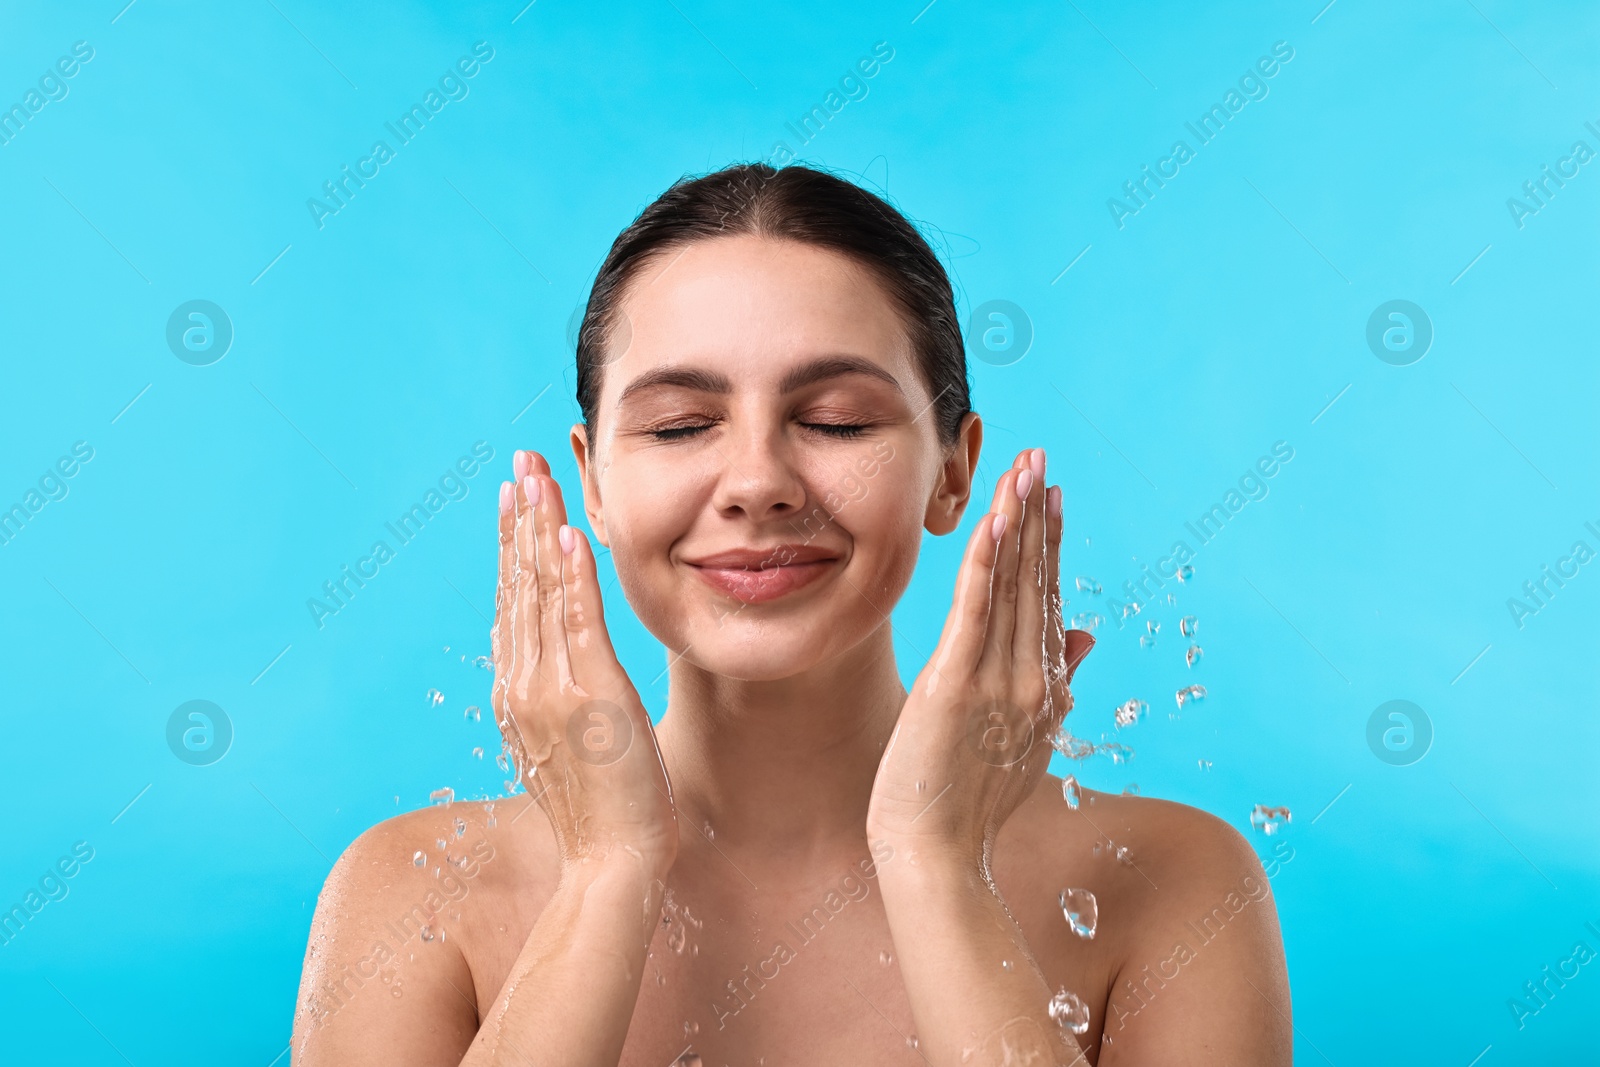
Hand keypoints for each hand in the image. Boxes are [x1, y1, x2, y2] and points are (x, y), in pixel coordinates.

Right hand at [492, 450, 677, 874]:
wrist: (611, 863)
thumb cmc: (603, 811)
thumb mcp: (571, 744)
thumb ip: (561, 701)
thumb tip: (563, 670)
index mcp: (519, 693)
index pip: (513, 603)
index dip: (513, 547)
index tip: (516, 499)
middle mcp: (523, 685)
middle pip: (518, 586)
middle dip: (519, 520)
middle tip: (520, 464)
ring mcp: (552, 689)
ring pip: (540, 593)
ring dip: (538, 529)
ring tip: (537, 477)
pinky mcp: (591, 696)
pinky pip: (577, 623)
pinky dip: (570, 575)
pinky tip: (568, 534)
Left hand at [866, 447, 1093, 864]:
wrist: (937, 856)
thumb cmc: (966, 803)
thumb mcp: (1026, 740)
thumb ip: (1059, 682)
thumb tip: (1086, 632)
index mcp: (1044, 688)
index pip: (1048, 600)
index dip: (1050, 545)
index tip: (1051, 496)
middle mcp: (1031, 678)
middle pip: (1037, 582)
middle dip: (1038, 516)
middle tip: (1041, 459)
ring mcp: (997, 681)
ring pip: (1012, 586)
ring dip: (1017, 523)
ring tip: (1024, 469)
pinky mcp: (956, 684)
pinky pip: (975, 612)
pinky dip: (988, 565)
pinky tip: (996, 522)